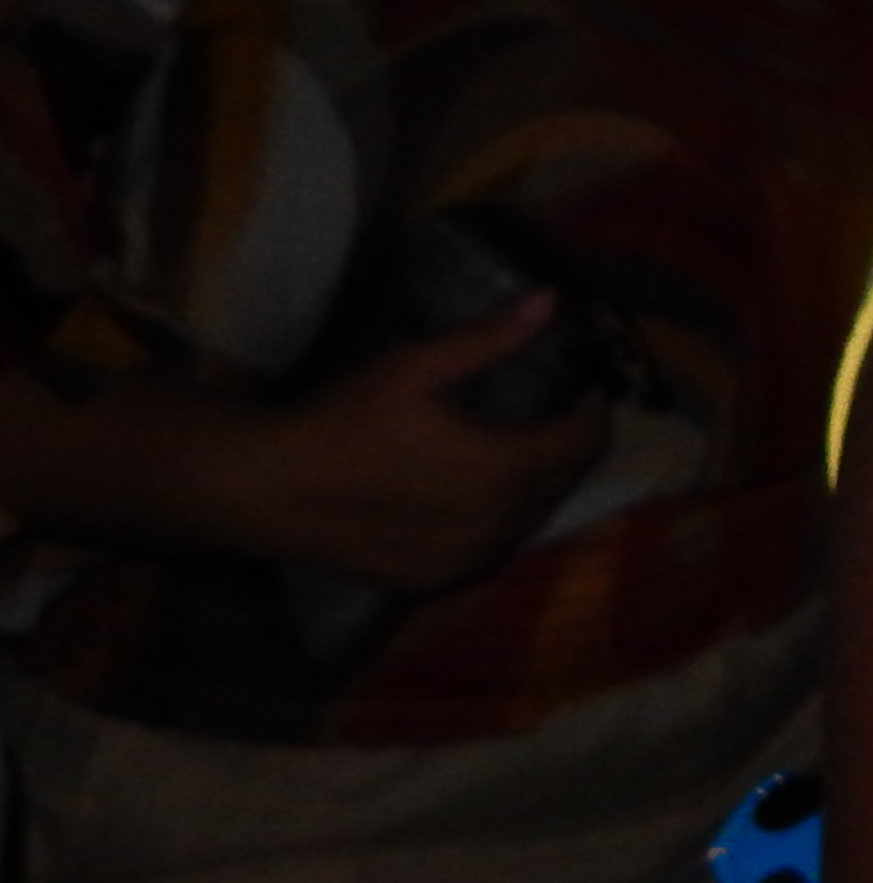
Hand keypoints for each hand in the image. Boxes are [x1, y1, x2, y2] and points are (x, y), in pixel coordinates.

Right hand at [205, 301, 609, 591]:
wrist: (269, 491)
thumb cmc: (344, 421)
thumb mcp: (417, 367)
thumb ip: (490, 338)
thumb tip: (552, 300)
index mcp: (504, 468)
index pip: (584, 444)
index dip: (593, 413)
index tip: (585, 388)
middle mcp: (498, 523)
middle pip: (563, 483)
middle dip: (567, 447)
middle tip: (552, 414)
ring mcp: (469, 561)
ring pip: (531, 520)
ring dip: (536, 487)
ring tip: (517, 450)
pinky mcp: (438, 582)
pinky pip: (493, 549)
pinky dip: (499, 521)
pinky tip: (478, 495)